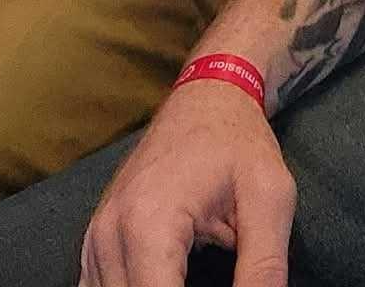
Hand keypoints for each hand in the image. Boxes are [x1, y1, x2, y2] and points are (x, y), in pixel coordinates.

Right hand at [80, 83, 296, 286]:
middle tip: (213, 280)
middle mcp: (110, 232)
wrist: (208, 95)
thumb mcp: (270, 198)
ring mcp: (95, 236)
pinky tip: (162, 282)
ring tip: (195, 279)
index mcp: (149, 223)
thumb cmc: (239, 143)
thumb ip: (263, 267)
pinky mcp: (95, 240)